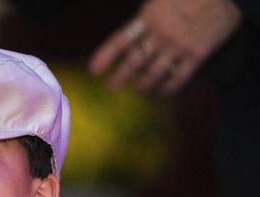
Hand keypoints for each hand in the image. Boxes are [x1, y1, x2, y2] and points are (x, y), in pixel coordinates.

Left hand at [88, 0, 241, 94]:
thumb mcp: (161, 1)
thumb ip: (145, 19)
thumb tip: (129, 38)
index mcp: (149, 17)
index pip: (120, 41)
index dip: (105, 56)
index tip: (93, 71)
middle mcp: (161, 35)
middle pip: (134, 62)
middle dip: (120, 77)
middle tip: (112, 87)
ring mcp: (179, 47)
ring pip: (153, 74)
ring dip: (143, 85)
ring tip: (138, 89)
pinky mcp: (197, 56)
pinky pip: (178, 78)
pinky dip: (167, 88)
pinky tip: (161, 92)